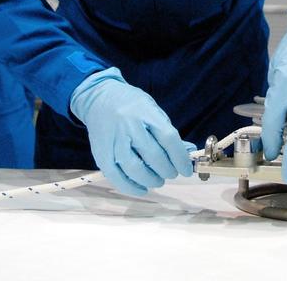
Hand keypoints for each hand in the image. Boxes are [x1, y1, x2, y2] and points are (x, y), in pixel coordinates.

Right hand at [70, 67, 194, 195]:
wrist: (98, 97)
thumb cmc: (131, 105)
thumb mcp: (153, 110)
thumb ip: (168, 132)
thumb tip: (188, 152)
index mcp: (145, 112)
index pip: (168, 138)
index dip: (180, 158)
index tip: (186, 170)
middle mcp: (128, 126)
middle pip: (153, 156)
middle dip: (167, 170)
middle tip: (171, 173)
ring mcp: (113, 140)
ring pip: (134, 169)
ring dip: (151, 180)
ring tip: (158, 180)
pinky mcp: (100, 153)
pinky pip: (115, 177)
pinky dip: (131, 188)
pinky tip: (142, 189)